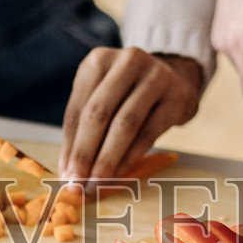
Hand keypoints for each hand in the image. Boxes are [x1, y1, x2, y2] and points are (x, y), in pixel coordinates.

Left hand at [59, 47, 201, 179]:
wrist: (177, 76)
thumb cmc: (131, 92)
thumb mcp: (104, 97)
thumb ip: (85, 127)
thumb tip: (68, 169)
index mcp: (99, 60)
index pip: (78, 108)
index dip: (69, 144)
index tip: (65, 173)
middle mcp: (127, 62)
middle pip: (99, 113)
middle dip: (85, 152)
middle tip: (78, 182)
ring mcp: (155, 77)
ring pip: (125, 124)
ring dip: (108, 159)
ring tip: (97, 182)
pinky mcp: (176, 96)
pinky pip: (149, 132)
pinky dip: (131, 156)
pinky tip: (120, 174)